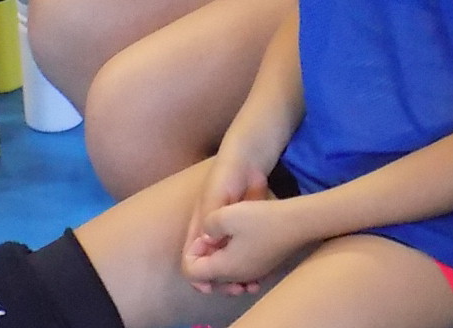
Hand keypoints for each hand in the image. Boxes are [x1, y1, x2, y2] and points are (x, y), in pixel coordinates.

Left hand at [183, 196, 312, 294]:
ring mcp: (253, 273)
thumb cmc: (262, 218)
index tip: (205, 233)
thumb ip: (207, 226)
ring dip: (220, 259)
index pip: (192, 272)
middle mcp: (237, 276)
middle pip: (209, 276)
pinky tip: (240, 244)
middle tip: (212, 235)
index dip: (192, 252)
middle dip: (204, 257)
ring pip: (226, 274)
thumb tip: (206, 236)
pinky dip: (235, 261)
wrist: (299, 222)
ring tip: (224, 238)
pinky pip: (241, 271)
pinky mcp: (264, 267)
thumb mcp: (225, 214)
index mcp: (224, 268)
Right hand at [184, 151, 271, 287]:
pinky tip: (260, 276)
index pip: (191, 259)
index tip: (210, 286)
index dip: (198, 275)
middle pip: (212, 268)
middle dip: (222, 282)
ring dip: (237, 279)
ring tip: (250, 286)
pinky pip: (246, 257)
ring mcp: (230, 236)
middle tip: (236, 290)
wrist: (248, 162)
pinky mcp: (246, 234)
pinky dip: (251, 269)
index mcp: (199, 229)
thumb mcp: (214, 198)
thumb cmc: (225, 177)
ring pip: (230, 266)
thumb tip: (209, 245)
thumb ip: (210, 220)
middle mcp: (212, 236)